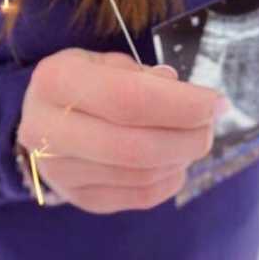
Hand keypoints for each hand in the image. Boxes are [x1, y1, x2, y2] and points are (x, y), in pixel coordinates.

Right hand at [17, 48, 225, 213]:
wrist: (44, 118)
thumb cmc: (85, 82)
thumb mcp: (106, 61)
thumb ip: (143, 76)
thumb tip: (185, 94)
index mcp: (55, 81)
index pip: (127, 99)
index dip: (180, 104)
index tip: (215, 102)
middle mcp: (47, 129)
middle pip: (135, 146)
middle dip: (188, 136)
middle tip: (210, 124)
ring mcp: (59, 171)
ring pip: (141, 174)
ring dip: (181, 157)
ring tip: (193, 136)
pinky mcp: (79, 198)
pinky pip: (139, 196)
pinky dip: (170, 178)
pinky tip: (176, 158)